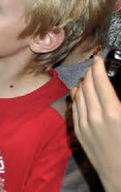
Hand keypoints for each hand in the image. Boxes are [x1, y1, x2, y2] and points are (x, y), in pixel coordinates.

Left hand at [71, 56, 120, 190]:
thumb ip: (120, 102)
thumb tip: (114, 89)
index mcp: (113, 113)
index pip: (100, 82)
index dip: (98, 67)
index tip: (99, 59)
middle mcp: (95, 117)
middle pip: (87, 85)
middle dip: (91, 73)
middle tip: (95, 66)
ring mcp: (84, 125)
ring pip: (78, 95)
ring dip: (83, 83)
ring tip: (89, 77)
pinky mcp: (79, 132)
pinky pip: (74, 107)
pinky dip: (77, 96)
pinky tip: (81, 93)